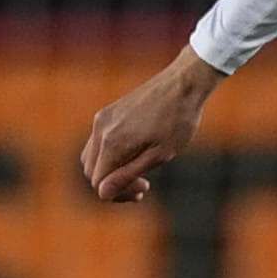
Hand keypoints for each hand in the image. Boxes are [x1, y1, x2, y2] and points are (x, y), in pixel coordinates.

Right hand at [81, 46, 225, 201]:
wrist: (184, 83)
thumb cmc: (178, 121)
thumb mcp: (159, 155)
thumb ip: (128, 175)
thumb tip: (102, 193)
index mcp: (112, 143)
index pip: (98, 183)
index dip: (119, 194)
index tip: (145, 187)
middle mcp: (100, 130)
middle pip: (91, 172)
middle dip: (113, 184)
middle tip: (143, 185)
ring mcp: (101, 119)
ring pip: (92, 158)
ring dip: (110, 170)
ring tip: (138, 171)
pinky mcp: (107, 112)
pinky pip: (98, 142)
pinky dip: (110, 155)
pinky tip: (135, 152)